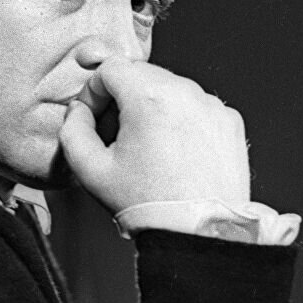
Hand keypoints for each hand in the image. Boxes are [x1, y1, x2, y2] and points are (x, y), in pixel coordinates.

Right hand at [59, 57, 250, 215]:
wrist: (198, 234)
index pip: (111, 68)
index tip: (94, 118)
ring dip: (152, 107)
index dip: (93, 92)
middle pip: (141, 74)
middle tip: (117, 135)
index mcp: (150, 97)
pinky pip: (196, 106)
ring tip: (148, 148)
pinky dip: (182, 120)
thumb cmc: (149, 205)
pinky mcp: (229, 121)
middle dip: (122, 98)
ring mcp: (212, 106)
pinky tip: (175, 152)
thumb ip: (73, 130)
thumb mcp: (91, 170)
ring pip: (170, 88)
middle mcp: (186, 92)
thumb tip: (78, 112)